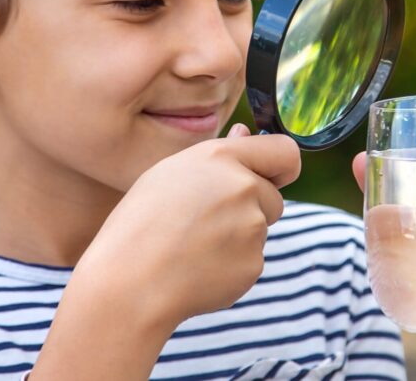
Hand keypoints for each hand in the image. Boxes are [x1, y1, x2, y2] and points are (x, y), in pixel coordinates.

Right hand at [89, 123, 301, 325]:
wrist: (129, 282)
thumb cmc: (139, 223)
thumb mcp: (169, 173)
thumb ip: (217, 155)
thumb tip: (246, 134)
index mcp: (222, 158)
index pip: (285, 152)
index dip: (280, 166)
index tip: (272, 176)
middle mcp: (244, 189)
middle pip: (273, 197)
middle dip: (252, 208)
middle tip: (206, 221)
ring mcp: (253, 229)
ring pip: (259, 231)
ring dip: (238, 237)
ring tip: (192, 246)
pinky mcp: (253, 265)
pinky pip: (250, 261)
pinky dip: (230, 266)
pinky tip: (196, 268)